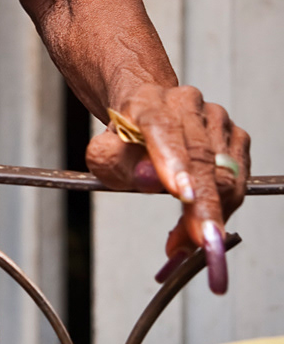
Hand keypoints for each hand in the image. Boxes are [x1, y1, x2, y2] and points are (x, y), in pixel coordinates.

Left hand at [85, 84, 249, 292]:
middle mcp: (185, 105)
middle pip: (201, 156)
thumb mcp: (106, 153)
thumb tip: (146, 178)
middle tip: (199, 241)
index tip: (182, 194)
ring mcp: (214, 119)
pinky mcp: (235, 136)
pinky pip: (237, 181)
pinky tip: (200, 222)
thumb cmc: (127, 137)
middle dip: (202, 205)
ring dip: (209, 214)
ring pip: (224, 174)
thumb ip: (118, 164)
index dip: (174, 162)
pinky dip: (222, 210)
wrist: (146, 112)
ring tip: (184, 241)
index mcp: (147, 102)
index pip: (162, 129)